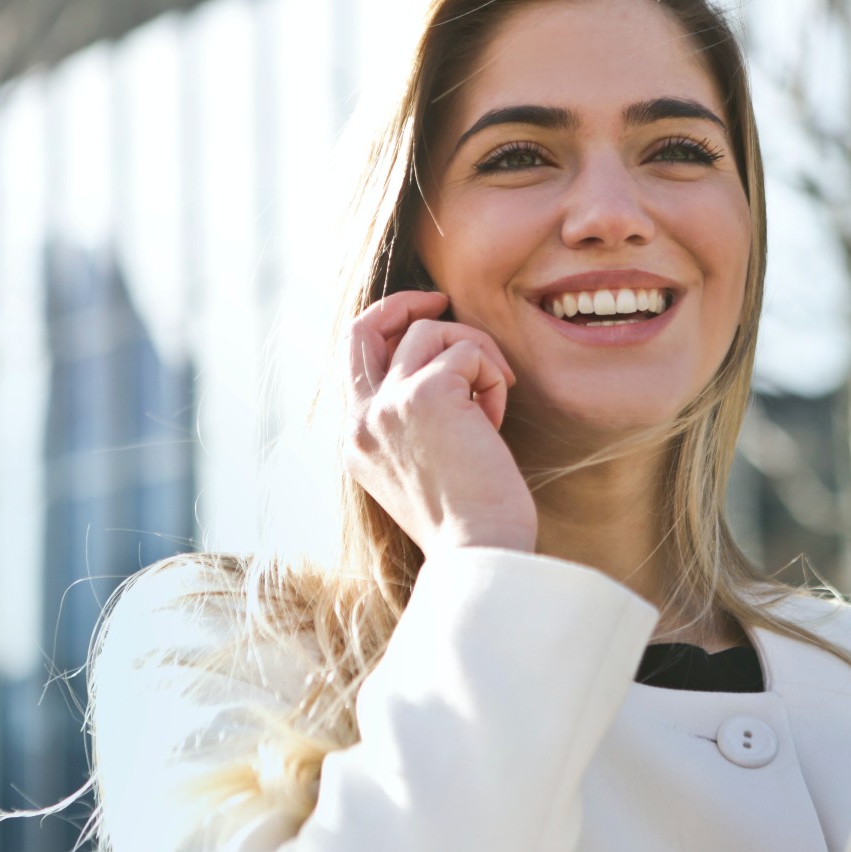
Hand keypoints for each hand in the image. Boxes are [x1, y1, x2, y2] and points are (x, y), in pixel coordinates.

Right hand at [346, 290, 537, 558]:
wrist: (480, 552)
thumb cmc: (469, 519)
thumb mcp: (421, 467)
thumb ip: (412, 421)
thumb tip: (442, 368)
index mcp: (356, 441)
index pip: (354, 358)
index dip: (388, 327)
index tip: (426, 319)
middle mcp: (361, 420)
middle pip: (364, 327)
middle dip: (404, 303)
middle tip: (442, 300)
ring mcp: (388, 405)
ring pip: (432, 332)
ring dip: (475, 354)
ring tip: (493, 400)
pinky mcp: (426, 395)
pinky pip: (468, 351)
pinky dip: (492, 376)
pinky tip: (496, 420)